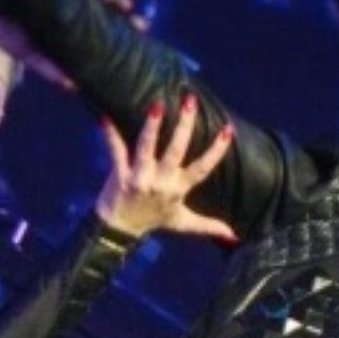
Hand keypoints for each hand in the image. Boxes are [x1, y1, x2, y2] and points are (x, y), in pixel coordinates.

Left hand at [95, 97, 236, 242]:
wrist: (120, 230)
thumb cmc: (153, 220)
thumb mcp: (182, 223)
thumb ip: (208, 225)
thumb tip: (234, 236)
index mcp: (178, 189)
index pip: (202, 169)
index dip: (215, 152)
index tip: (227, 130)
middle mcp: (160, 182)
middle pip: (175, 152)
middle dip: (183, 127)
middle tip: (190, 101)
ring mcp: (139, 178)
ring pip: (146, 149)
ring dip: (151, 128)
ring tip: (156, 106)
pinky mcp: (120, 174)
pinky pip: (115, 151)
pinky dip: (109, 135)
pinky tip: (104, 117)